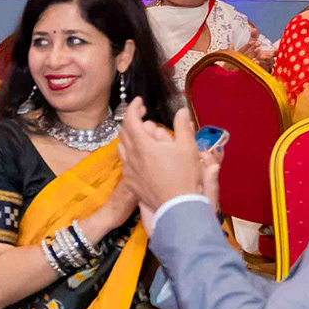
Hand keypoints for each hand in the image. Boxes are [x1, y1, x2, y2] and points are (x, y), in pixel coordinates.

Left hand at [111, 102, 207, 218]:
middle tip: (143, 115)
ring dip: (129, 137)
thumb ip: (182, 126)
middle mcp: (131, 157)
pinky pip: (125, 162)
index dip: (133, 107)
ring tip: (141, 134)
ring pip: (121, 147)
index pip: (130, 120)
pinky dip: (130, 153)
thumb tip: (181, 111)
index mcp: (143, 145)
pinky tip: (141, 155)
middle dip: (132, 120)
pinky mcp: (130, 182)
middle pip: (123, 132)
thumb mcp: (187, 148)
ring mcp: (129, 170)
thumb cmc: (184, 176)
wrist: (177, 206)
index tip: (139, 102)